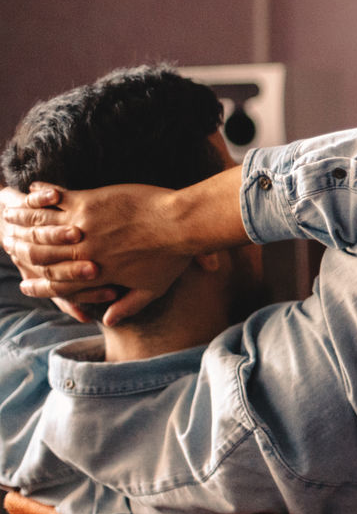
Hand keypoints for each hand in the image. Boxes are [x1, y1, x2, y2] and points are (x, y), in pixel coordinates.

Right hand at [2, 183, 192, 325]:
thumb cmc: (172, 257)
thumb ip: (128, 306)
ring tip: (7, 217)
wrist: (181, 224)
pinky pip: (56, 199)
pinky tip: (32, 191)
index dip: (40, 286)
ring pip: (43, 227)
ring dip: (24, 222)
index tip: (25, 286)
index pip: (59, 284)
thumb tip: (108, 321)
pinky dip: (42, 196)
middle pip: (43, 255)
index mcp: (96, 274)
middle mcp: (84, 252)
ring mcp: (83, 226)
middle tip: (5, 246)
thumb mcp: (152, 289)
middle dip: (22, 251)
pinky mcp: (88, 202)